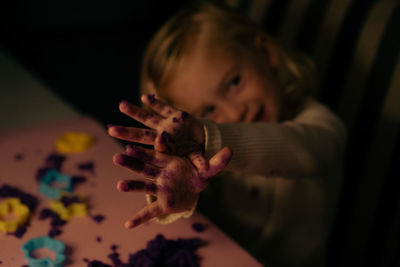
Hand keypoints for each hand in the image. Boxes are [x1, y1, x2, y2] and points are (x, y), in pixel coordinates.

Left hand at [108, 95, 206, 169]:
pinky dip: (155, 102)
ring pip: (146, 117)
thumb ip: (200, 161)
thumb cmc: (193, 152)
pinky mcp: (172, 114)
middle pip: (141, 134)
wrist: (199, 139)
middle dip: (126, 132)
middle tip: (111, 130)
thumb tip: (204, 169)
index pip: (152, 149)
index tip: (130, 148)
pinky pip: (162, 107)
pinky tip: (145, 97)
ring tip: (122, 105)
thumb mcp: (196, 157)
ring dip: (135, 111)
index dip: (141, 149)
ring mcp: (164, 124)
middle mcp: (160, 136)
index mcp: (164, 149)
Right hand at [113, 144, 231, 228]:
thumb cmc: (197, 175)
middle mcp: (161, 173)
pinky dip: (140, 219)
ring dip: (131, 185)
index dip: (158, 145)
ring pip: (143, 185)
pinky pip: (149, 212)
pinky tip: (129, 225)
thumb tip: (231, 149)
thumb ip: (218, 161)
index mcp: (170, 162)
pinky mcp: (162, 204)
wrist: (193, 189)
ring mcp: (159, 188)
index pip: (161, 152)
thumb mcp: (209, 169)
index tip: (153, 138)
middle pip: (145, 166)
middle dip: (132, 162)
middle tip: (118, 156)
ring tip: (120, 186)